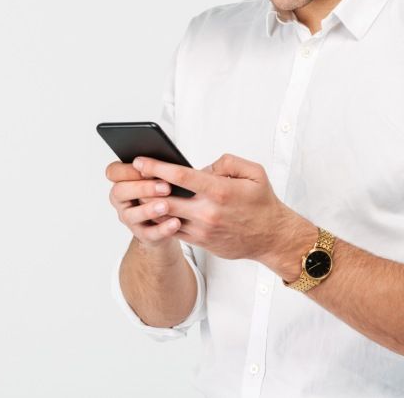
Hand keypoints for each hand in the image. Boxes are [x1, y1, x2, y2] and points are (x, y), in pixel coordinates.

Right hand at [105, 159, 180, 248]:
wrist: (170, 221)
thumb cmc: (164, 192)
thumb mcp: (160, 177)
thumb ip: (157, 171)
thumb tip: (168, 163)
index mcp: (123, 181)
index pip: (113, 172)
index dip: (127, 170)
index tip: (146, 169)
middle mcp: (121, 200)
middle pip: (120, 191)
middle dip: (142, 188)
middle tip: (165, 187)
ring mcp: (130, 218)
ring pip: (131, 215)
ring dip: (149, 210)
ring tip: (166, 206)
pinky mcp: (142, 235)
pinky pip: (149, 234)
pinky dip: (162, 229)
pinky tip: (175, 223)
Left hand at [132, 153, 293, 260]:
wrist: (271, 237)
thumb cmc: (263, 203)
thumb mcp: (253, 172)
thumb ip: (226, 162)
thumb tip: (202, 167)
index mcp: (219, 190)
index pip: (180, 176)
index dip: (157, 167)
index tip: (140, 161)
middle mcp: (207, 212)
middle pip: (165, 199)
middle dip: (145, 187)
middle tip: (132, 177)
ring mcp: (202, 230)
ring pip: (165, 217)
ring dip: (149, 206)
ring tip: (138, 193)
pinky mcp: (200, 242)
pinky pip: (173, 229)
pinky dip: (161, 219)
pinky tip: (154, 210)